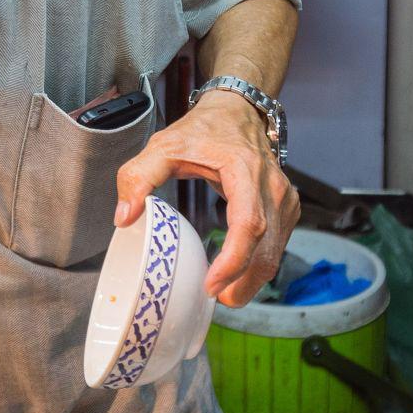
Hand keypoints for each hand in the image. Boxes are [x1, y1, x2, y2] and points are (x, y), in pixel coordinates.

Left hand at [114, 92, 298, 307]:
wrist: (237, 111)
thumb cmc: (202, 130)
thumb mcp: (162, 146)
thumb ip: (137, 177)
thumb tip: (125, 218)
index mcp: (245, 171)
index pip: (249, 224)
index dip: (233, 260)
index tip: (212, 285)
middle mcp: (273, 187)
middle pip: (267, 247)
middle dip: (244, 282)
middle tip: (216, 301)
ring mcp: (285, 198)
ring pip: (276, 251)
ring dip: (252, 279)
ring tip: (224, 296)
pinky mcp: (286, 208)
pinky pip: (277, 244)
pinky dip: (259, 265)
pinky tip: (238, 276)